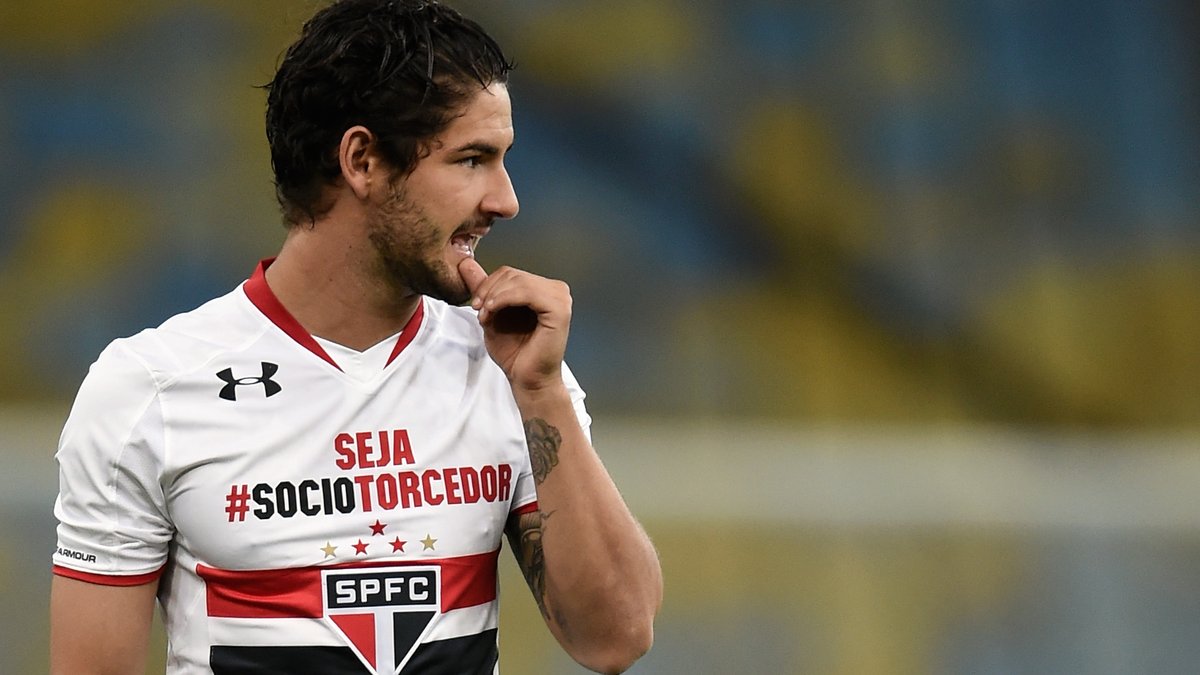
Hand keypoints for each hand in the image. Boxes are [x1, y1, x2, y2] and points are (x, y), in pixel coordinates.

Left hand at [458, 257, 571, 391]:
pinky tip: (493, 312)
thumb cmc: (514, 352)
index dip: (488, 285)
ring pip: (517, 280)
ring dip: (494, 296)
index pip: (510, 272)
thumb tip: (466, 263)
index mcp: (544, 290)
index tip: (475, 306)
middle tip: (479, 312)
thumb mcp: (492, 314)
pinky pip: (526, 292)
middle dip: (489, 291)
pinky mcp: (559, 309)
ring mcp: (561, 298)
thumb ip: (483, 288)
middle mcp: (556, 290)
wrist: (527, 379)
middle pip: (513, 274)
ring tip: (485, 316)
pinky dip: (504, 299)